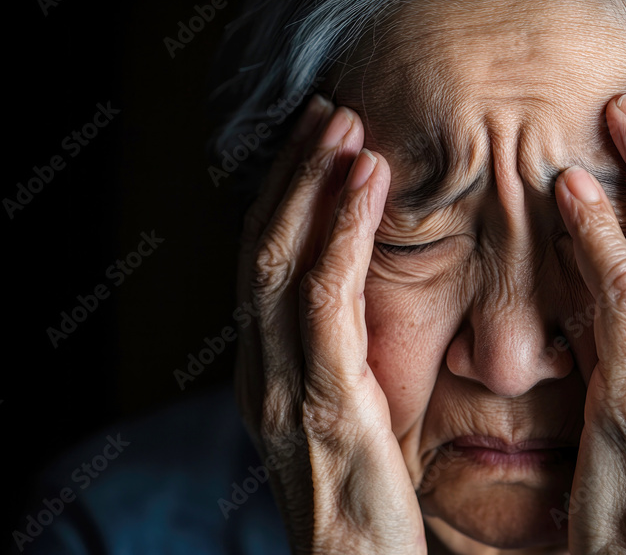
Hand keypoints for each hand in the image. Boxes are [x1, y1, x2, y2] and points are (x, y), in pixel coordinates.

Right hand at [234, 95, 425, 553]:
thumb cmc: (364, 514)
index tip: (317, 148)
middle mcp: (261, 373)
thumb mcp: (343, 432)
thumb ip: (338, 375)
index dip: (286, 201)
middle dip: (292, 175)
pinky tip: (363, 184)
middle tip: (328, 112)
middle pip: (262, 250)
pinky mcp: (324, 401)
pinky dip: (338, 232)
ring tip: (345, 128)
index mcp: (266, 377)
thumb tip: (360, 325)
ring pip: (282, 261)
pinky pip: (324, 298)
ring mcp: (283, 385)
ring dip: (312, 186)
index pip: (264, 269)